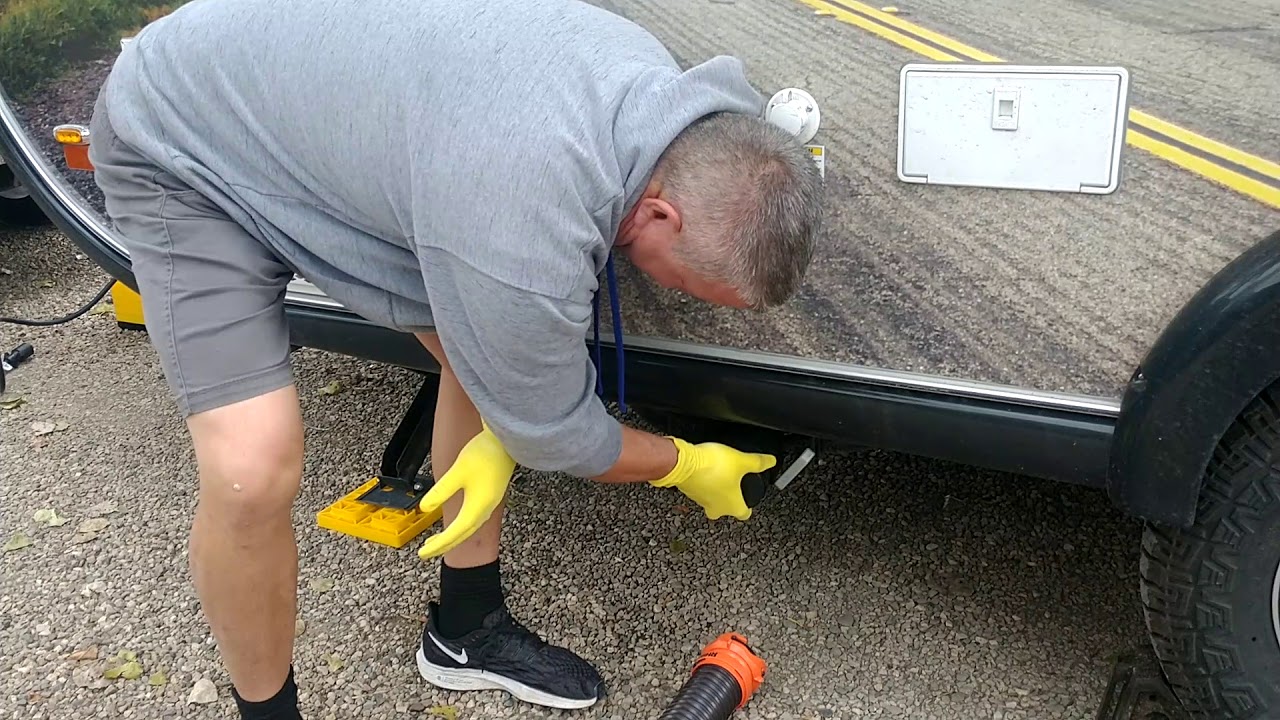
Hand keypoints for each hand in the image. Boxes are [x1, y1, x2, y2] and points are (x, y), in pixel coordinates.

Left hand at [416, 422, 515, 558]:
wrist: (507, 441)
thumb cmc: (485, 454)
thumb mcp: (457, 472)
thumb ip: (441, 492)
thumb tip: (425, 507)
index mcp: (477, 507)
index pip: (454, 533)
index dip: (438, 545)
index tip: (423, 553)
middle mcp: (485, 509)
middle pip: (463, 534)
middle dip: (444, 544)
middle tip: (426, 551)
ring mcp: (489, 503)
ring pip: (469, 528)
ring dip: (453, 536)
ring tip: (437, 539)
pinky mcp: (491, 495)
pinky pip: (474, 519)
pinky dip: (461, 525)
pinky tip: (456, 521)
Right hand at [649, 437, 775, 520]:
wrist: (684, 463)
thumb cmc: (712, 467)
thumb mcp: (742, 461)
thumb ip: (759, 462)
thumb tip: (770, 461)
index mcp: (732, 506)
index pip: (745, 514)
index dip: (749, 506)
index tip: (750, 500)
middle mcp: (716, 508)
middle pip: (726, 509)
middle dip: (730, 499)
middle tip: (734, 486)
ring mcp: (701, 501)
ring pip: (712, 500)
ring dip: (716, 489)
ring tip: (721, 473)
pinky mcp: (689, 491)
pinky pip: (700, 490)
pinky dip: (704, 482)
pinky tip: (706, 470)